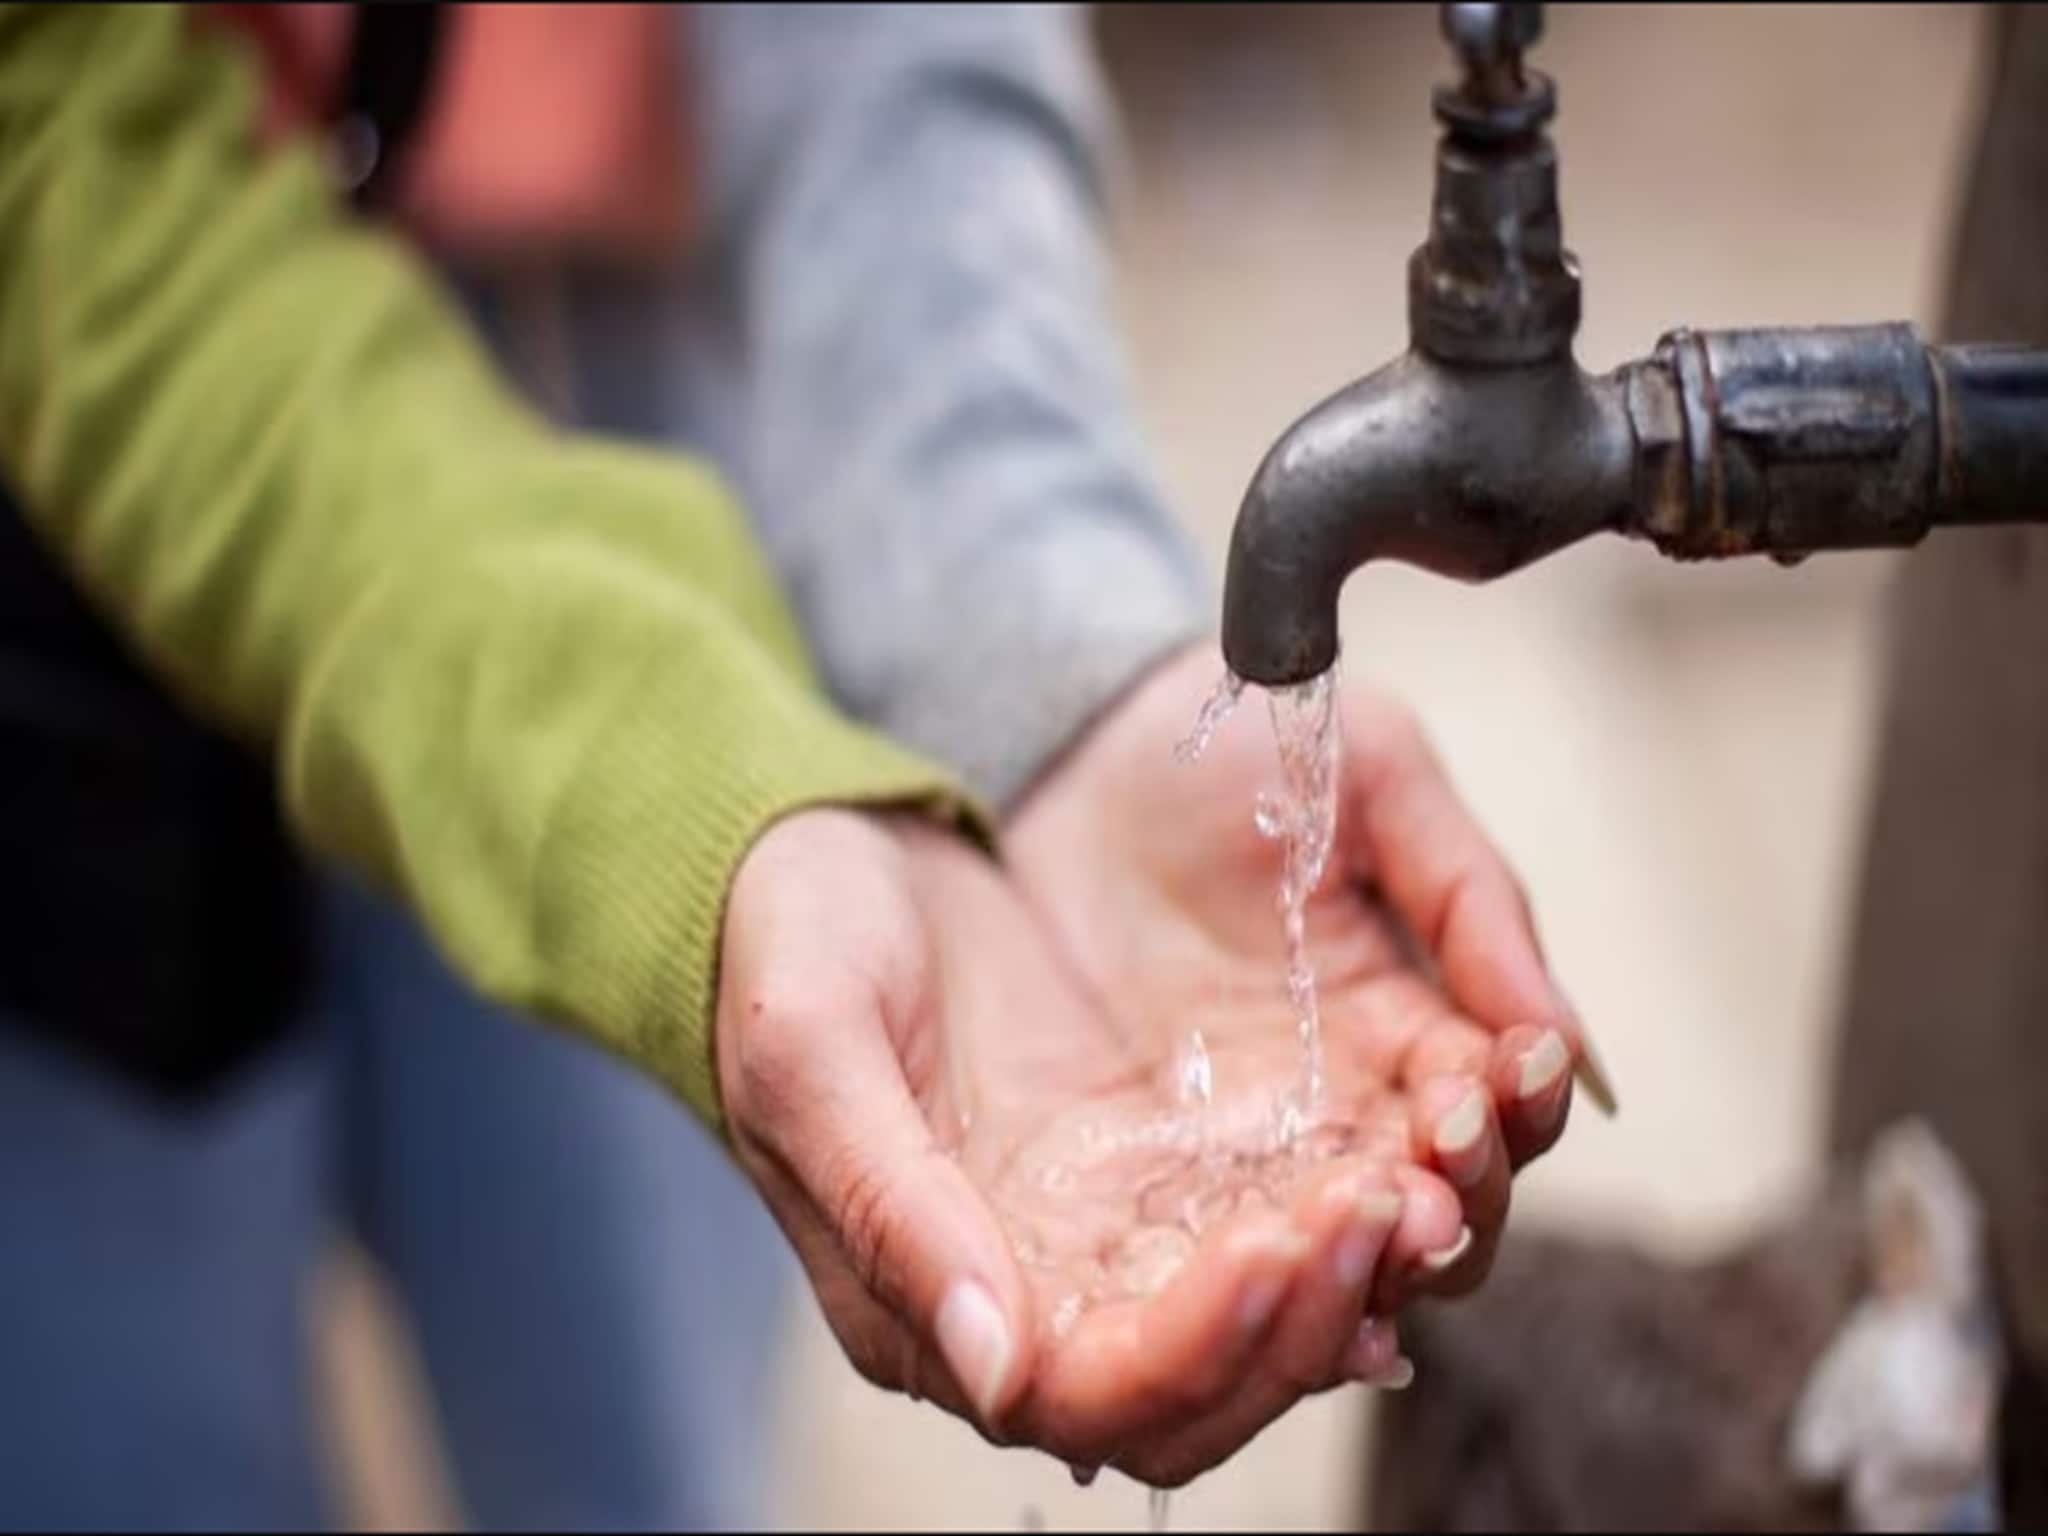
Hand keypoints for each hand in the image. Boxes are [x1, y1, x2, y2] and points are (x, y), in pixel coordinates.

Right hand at [717, 807, 1463, 1485]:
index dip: (1200, 1349)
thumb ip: (893, 1211)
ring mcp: (1112, 1228)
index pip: (1097, 1396)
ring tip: (1427, 1171)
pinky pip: (1285, 1213)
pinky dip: (1359, 1193)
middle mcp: (1038, 1294)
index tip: (1274, 1244)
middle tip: (1385, 1203)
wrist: (827, 844)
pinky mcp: (1168, 1157)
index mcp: (932, 1301)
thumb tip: (1001, 1371)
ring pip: (1266, 1318)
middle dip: (1309, 1316)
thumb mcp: (812, 1053)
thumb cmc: (787, 947)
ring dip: (1357, 1269)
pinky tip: (1418, 1136)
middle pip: (1209, 1387)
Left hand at [1008, 643, 1606, 1311]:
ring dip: (1370, 1255)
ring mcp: (1243, 1146)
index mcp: (1409, 1024)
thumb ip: (1472, 898)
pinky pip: (1212, 1258)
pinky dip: (1257, 1284)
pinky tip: (1271, 1265)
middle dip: (1457, 1203)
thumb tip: (1566, 1043)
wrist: (1077, 738)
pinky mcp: (1144, 1170)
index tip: (1501, 1078)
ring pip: (1338, 1257)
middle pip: (1436, 1214)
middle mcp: (1340, 1108)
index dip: (1511, 1113)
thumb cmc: (1239, 745)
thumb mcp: (1373, 780)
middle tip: (1436, 1169)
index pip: (1491, 1114)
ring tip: (1370, 1213)